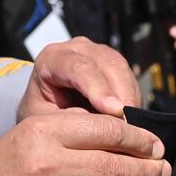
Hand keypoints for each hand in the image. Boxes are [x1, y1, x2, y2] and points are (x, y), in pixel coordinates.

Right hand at [0, 110, 168, 175]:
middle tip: (163, 171)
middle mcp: (46, 165)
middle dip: (146, 171)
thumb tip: (128, 134)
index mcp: (41, 132)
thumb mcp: (28, 136)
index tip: (156, 146)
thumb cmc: (1, 171)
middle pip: (115, 168)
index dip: (140, 138)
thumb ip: (72, 131)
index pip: (108, 130)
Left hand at [19, 37, 142, 120]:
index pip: (77, 68)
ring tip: (133, 125)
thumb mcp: (46, 121)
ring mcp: (97, 52)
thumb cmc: (41, 114)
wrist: (45, 107)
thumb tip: (100, 125)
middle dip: (122, 92)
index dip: (98, 88)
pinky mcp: (112, 63)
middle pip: (106, 62)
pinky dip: (133, 98)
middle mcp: (76, 49)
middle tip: (130, 123)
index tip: (115, 111)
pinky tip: (133, 119)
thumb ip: (69, 120)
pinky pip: (129, 77)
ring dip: (130, 96)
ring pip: (122, 68)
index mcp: (52, 59)